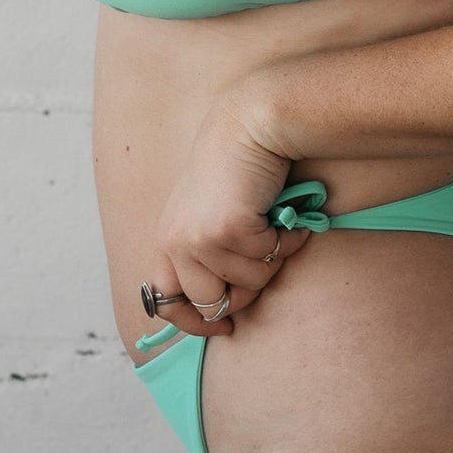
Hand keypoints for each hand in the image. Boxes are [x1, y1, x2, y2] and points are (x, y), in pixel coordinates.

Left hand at [145, 95, 312, 336]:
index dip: (195, 323)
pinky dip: (286, 239)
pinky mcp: (228, 230)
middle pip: (214, 302)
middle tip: (264, 256)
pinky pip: (269, 257)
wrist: (250, 125)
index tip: (225, 327)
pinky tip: (282, 212)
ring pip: (250, 282)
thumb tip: (224, 307)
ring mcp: (200, 238)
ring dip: (271, 257)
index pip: (166, 302)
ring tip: (272, 221)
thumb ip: (206, 253)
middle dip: (247, 290)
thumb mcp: (207, 214)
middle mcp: (176, 243)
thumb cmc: (236, 168)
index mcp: (166, 240)